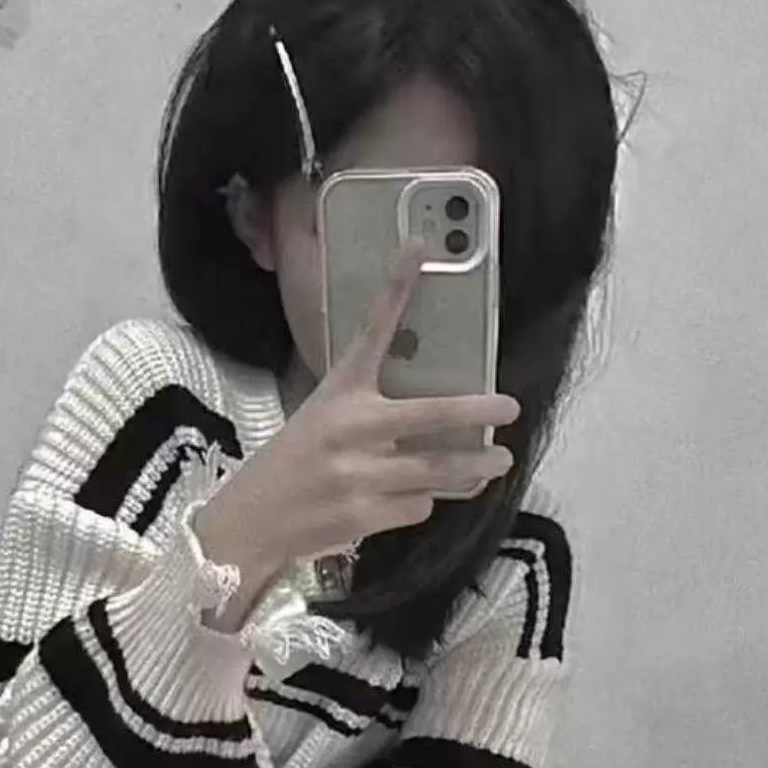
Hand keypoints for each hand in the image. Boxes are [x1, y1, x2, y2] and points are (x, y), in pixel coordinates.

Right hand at [194, 243, 518, 630]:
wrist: (255, 518)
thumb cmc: (295, 458)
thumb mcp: (323, 416)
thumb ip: (371, 411)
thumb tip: (440, 415)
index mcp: (340, 394)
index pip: (372, 332)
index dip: (395, 289)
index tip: (419, 249)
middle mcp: (352, 429)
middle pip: (431, 415)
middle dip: (478, 412)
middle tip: (511, 408)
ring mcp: (361, 474)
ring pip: (438, 470)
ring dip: (475, 469)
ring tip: (498, 463)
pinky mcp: (366, 514)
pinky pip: (418, 507)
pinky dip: (421, 503)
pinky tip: (405, 499)